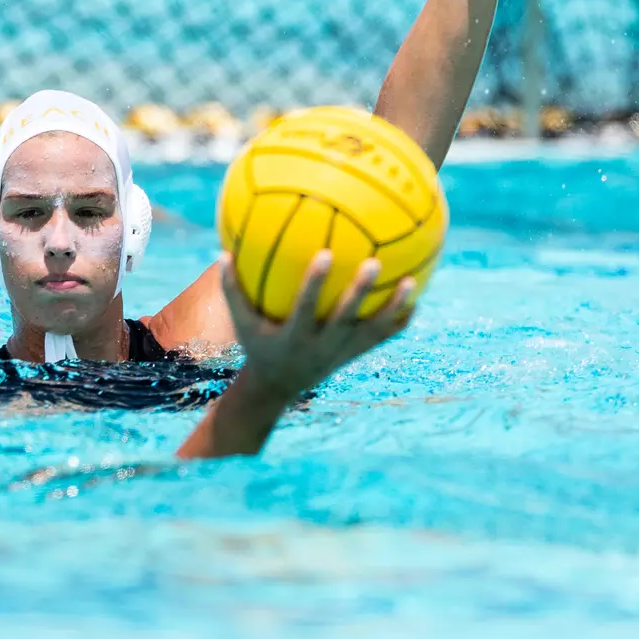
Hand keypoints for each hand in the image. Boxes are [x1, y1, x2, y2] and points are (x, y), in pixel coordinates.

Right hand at [219, 250, 414, 404]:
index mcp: (295, 336)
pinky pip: (383, 338)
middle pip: (346, 318)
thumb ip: (232, 291)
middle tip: (374, 262)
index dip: (315, 283)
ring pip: (373, 330)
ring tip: (412, 281)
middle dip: (360, 292)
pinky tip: (416, 296)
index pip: (306, 308)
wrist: (279, 386)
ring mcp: (343, 352)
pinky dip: (400, 320)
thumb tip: (222, 252)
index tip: (325, 254)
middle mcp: (323, 345)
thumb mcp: (242, 324)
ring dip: (394, 307)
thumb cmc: (258, 346)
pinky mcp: (356, 354)